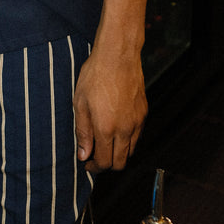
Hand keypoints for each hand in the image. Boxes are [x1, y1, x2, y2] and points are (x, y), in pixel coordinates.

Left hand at [73, 46, 147, 172]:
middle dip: (107, 165)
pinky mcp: (143, 113)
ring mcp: (136, 121)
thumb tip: (83, 154)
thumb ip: (82, 132)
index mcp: (106, 128)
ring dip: (118, 153)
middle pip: (120, 163)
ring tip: (104, 142)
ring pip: (131, 151)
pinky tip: (116, 128)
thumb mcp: (80, 102)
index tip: (87, 163)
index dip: (94, 167)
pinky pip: (137, 135)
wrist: (118, 55)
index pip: (104, 162)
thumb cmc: (96, 75)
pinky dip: (127, 140)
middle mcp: (125, 129)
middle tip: (95, 156)